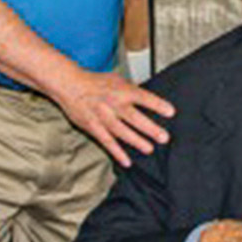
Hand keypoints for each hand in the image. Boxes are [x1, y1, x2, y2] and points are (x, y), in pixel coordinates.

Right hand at [55, 70, 174, 166]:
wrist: (70, 85)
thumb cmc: (95, 82)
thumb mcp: (117, 80)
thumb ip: (133, 91)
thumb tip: (150, 100)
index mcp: (121, 90)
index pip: (143, 97)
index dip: (157, 104)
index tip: (171, 112)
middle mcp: (113, 104)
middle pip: (134, 117)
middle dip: (150, 128)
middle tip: (164, 137)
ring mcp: (103, 117)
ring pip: (121, 131)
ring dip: (136, 141)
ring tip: (149, 149)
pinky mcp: (93, 127)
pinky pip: (107, 142)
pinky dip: (117, 153)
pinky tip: (127, 161)